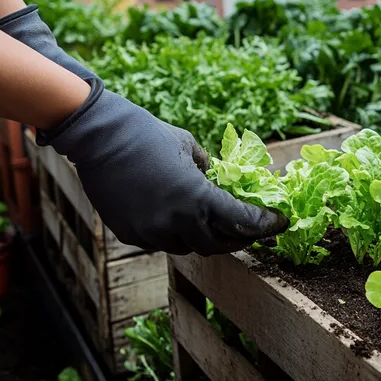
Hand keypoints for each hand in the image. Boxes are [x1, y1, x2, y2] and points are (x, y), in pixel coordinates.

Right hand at [40, 79, 287, 254]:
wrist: (100, 136)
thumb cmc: (150, 134)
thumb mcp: (190, 147)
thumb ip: (210, 173)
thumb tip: (224, 186)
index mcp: (196, 199)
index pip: (242, 223)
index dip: (265, 225)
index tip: (280, 223)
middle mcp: (176, 222)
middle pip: (219, 244)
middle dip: (241, 238)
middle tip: (254, 228)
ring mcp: (152, 233)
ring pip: (190, 246)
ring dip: (208, 237)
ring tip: (219, 224)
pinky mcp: (132, 235)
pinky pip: (165, 242)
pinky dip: (180, 234)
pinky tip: (183, 219)